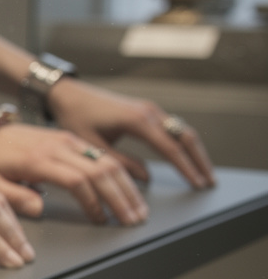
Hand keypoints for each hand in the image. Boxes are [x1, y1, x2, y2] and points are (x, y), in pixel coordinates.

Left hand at [0, 123, 148, 224]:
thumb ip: (14, 197)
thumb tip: (40, 210)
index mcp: (38, 159)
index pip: (76, 180)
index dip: (93, 202)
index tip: (101, 220)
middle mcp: (58, 146)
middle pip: (100, 171)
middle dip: (120, 197)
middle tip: (134, 220)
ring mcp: (68, 140)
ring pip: (107, 161)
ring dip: (126, 186)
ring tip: (138, 209)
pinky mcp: (72, 138)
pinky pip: (102, 154)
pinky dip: (120, 173)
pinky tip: (129, 189)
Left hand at [49, 79, 214, 188]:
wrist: (68, 94)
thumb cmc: (75, 117)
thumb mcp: (93, 145)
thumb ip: (120, 163)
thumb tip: (145, 178)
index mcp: (137, 120)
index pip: (170, 148)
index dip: (186, 168)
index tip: (197, 184)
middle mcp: (148, 112)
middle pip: (185, 137)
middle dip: (199, 160)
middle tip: (209, 182)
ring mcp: (149, 109)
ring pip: (182, 131)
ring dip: (194, 152)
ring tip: (203, 173)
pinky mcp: (146, 111)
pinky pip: (172, 127)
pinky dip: (184, 143)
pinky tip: (186, 157)